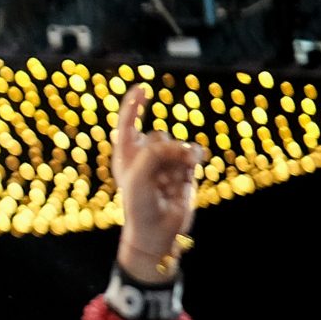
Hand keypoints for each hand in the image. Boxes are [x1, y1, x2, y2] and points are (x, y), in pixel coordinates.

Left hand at [111, 85, 206, 274]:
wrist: (156, 231)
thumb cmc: (139, 204)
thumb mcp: (138, 174)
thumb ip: (157, 151)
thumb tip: (185, 148)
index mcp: (126, 155)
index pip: (127, 122)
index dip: (134, 104)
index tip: (142, 87)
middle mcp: (145, 157)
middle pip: (159, 136)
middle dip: (163, 151)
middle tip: (157, 177)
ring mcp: (165, 163)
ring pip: (177, 145)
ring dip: (178, 158)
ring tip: (173, 180)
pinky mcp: (184, 170)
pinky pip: (193, 153)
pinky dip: (194, 157)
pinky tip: (194, 164)